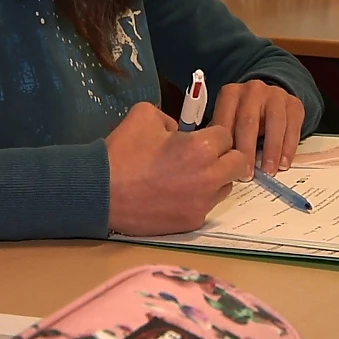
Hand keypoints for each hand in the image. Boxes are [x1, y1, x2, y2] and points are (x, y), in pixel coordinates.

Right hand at [106, 102, 247, 236]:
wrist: (100, 191)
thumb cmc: (122, 152)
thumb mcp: (144, 115)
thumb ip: (171, 118)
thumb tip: (180, 131)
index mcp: (201, 148)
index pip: (227, 135)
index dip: (213, 133)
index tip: (201, 137)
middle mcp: (208, 177)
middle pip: (238, 163)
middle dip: (225, 156)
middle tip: (206, 156)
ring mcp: (201, 203)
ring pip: (225, 187)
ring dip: (215, 179)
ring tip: (188, 176)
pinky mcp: (191, 222)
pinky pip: (206, 206)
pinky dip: (197, 199)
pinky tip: (176, 194)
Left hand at [209, 80, 304, 179]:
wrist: (269, 100)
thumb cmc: (244, 115)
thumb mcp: (229, 120)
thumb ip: (223, 136)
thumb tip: (216, 163)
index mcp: (230, 94)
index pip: (227, 120)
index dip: (228, 146)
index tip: (229, 167)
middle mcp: (252, 90)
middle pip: (248, 122)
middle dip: (248, 151)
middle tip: (247, 174)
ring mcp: (275, 94)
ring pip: (274, 123)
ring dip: (271, 151)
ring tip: (268, 171)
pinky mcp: (293, 103)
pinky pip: (292, 126)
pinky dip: (288, 148)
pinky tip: (283, 163)